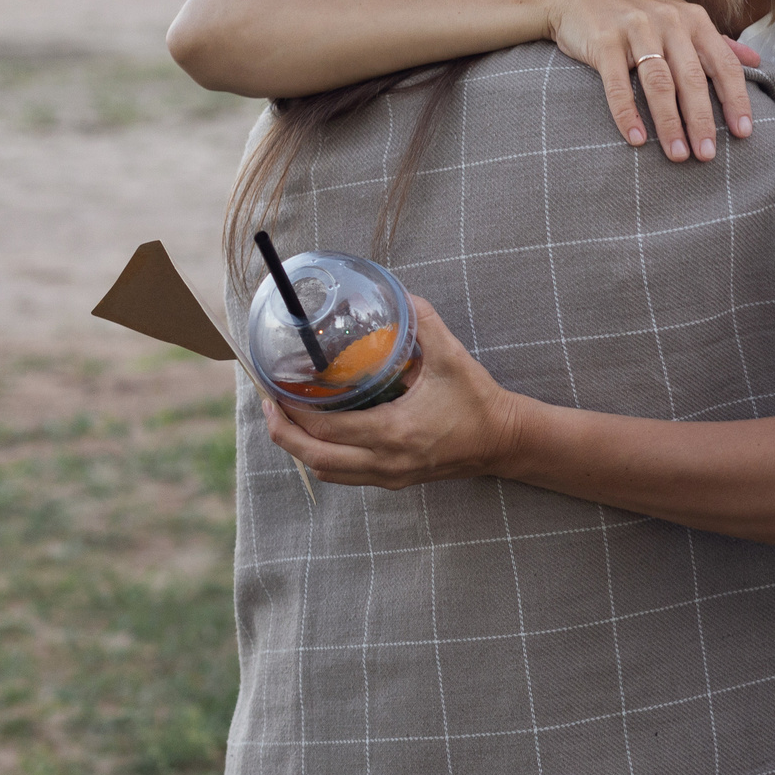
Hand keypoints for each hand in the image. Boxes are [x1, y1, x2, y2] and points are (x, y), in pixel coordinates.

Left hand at [260, 298, 530, 490]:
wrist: (504, 441)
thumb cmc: (479, 402)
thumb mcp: (452, 357)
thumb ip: (424, 323)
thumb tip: (399, 294)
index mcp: (394, 431)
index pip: (325, 429)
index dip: (292, 410)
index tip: (277, 386)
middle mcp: (386, 460)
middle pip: (313, 457)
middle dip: (282, 431)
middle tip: (269, 403)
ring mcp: (388, 475)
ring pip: (325, 471)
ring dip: (300, 447)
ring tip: (286, 418)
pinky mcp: (394, 480)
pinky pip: (344, 475)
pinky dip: (322, 456)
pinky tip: (319, 433)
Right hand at [539, 0, 760, 161]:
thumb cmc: (636, 17)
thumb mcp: (680, 21)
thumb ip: (716, 43)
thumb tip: (756, 62)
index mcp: (693, 20)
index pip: (723, 64)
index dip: (735, 100)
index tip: (743, 133)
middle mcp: (668, 21)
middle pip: (692, 78)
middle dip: (702, 120)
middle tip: (708, 155)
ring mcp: (635, 29)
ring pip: (659, 83)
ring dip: (669, 123)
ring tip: (677, 155)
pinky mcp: (603, 41)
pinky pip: (617, 84)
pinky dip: (627, 114)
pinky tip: (637, 140)